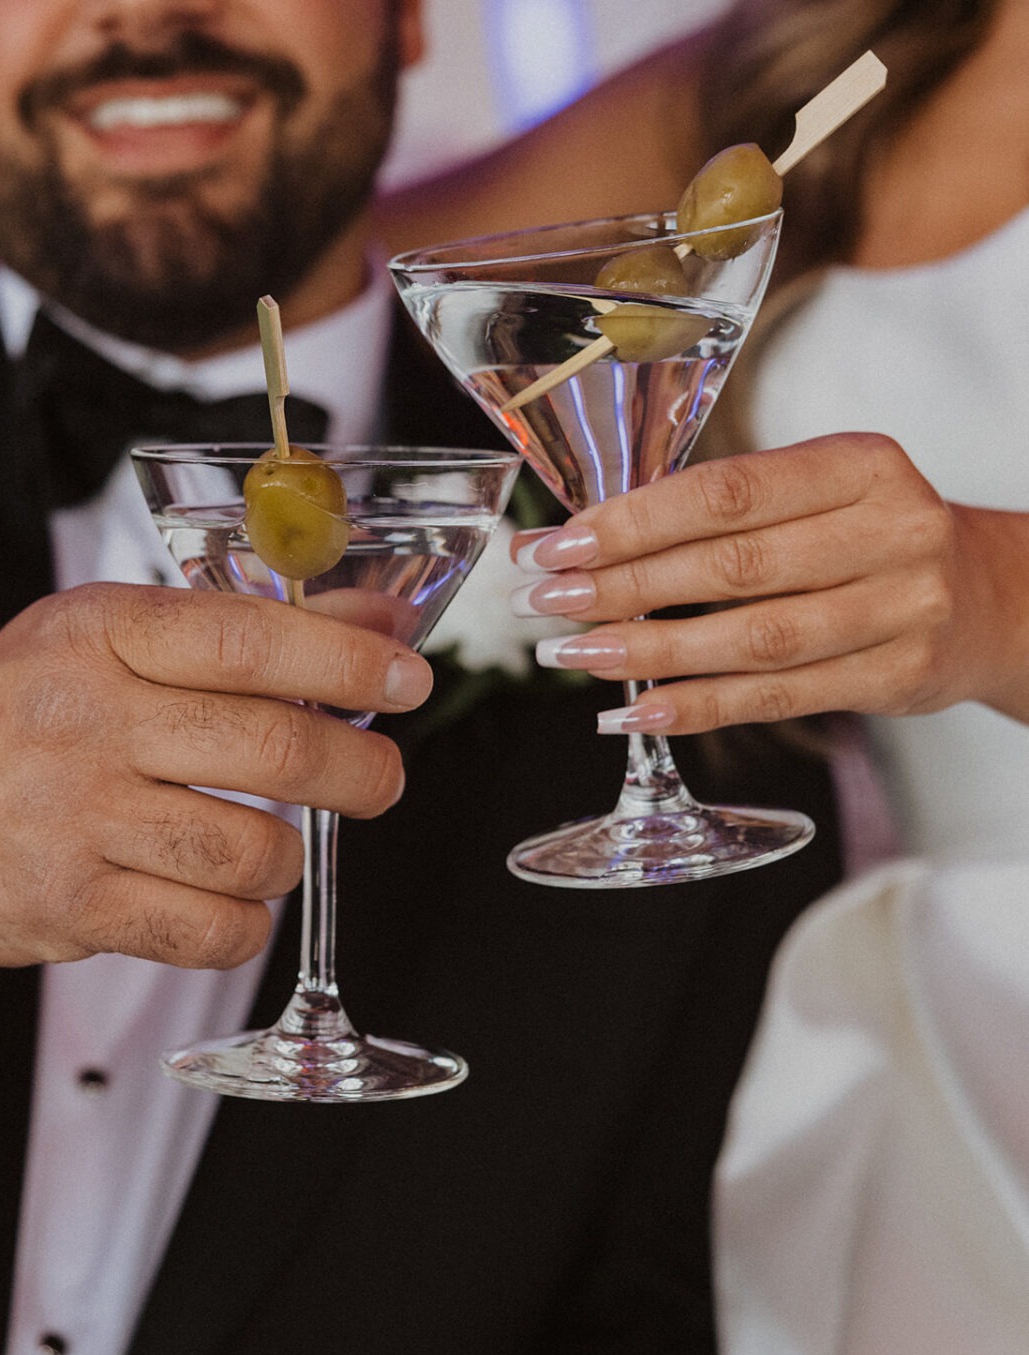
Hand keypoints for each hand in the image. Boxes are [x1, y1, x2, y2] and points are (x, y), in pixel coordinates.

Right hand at [0, 584, 430, 974]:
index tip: (409, 678)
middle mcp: (87, 720)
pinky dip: (245, 923)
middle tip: (378, 780)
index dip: (349, 659)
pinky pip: (209, 932)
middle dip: (358, 771)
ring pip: (250, 850)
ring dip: (289, 856)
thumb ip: (243, 629)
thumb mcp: (107, 639)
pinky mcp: (70, 907)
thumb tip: (374, 620)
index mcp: (101, 636)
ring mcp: (74, 819)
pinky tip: (230, 899)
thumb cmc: (11, 718)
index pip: (250, 638)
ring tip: (273, 843)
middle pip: (273, 748)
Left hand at [510, 433, 1028, 734]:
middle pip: (733, 568)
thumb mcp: (824, 492)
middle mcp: (890, 531)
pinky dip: (700, 708)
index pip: (728, 493)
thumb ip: (731, 508)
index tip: (560, 543)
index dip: (633, 522)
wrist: (992, 597)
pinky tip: (638, 712)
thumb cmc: (875, 536)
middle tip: (548, 601)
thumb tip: (593, 538)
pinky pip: (780, 698)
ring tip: (576, 655)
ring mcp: (902, 609)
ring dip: (651, 653)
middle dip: (624, 587)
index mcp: (860, 464)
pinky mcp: (897, 676)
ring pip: (754, 639)